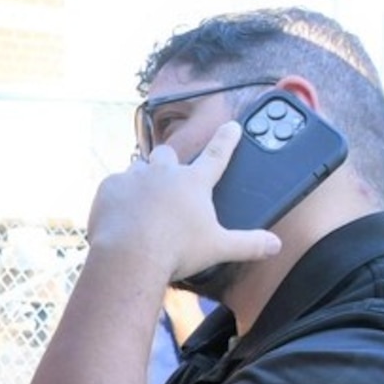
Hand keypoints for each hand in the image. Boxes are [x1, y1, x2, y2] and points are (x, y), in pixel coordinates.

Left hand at [87, 122, 281, 282]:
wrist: (129, 256)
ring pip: (137, 168)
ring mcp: (134, 177)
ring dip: (140, 180)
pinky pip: (113, 186)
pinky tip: (118, 215)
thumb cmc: (176, 251)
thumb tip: (275, 245)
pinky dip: (116, 198)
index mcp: (194, 182)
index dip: (227, 139)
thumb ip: (248, 244)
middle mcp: (164, 172)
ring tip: (140, 203)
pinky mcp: (108, 188)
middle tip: (167, 182)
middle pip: (168, 154)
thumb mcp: (218, 248)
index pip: (217, 154)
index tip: (232, 126)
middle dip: (168, 163)